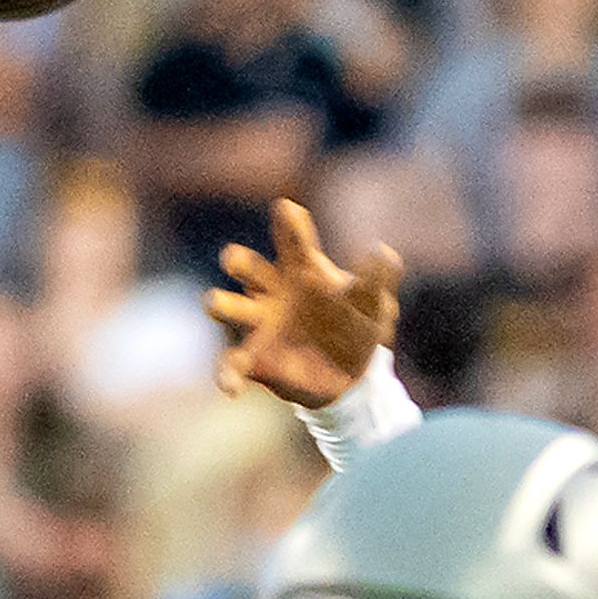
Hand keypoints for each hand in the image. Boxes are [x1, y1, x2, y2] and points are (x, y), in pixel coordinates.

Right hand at [207, 197, 400, 410]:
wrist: (351, 375)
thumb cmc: (356, 327)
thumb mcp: (372, 304)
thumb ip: (377, 278)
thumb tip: (384, 252)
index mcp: (301, 270)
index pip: (293, 242)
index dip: (290, 225)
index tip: (288, 209)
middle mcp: (272, 292)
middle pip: (249, 268)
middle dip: (240, 262)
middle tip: (234, 260)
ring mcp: (260, 324)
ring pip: (230, 307)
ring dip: (220, 304)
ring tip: (214, 303)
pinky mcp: (255, 359)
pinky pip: (231, 365)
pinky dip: (227, 375)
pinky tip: (230, 389)